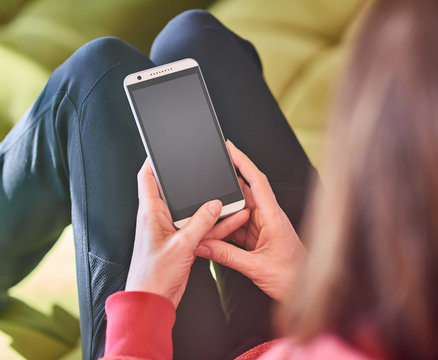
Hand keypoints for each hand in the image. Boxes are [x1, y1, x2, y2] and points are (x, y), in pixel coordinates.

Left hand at [125, 159, 248, 306]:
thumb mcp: (181, 245)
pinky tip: (231, 220)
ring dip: (212, 208)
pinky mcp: (182, 244)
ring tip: (233, 199)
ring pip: (195, 213)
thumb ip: (200, 223)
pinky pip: (200, 229)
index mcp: (151, 213)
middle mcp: (160, 219)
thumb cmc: (154, 276)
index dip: (154, 160)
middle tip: (211, 173)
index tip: (166, 149)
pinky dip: (214, 226)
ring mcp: (172, 231)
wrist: (153, 302)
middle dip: (195, 184)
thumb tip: (214, 205)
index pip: (148, 177)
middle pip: (178, 193)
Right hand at [195, 141, 305, 300]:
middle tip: (207, 186)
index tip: (230, 148)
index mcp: (273, 217)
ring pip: (239, 212)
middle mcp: (269, 218)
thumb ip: (227, 256)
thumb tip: (204, 245)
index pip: (257, 181)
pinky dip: (226, 229)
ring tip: (208, 216)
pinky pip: (239, 227)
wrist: (304, 291)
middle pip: (244, 194)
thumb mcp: (255, 267)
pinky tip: (215, 233)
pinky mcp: (260, 238)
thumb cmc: (292, 277)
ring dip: (224, 214)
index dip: (243, 161)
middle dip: (226, 189)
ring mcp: (264, 228)